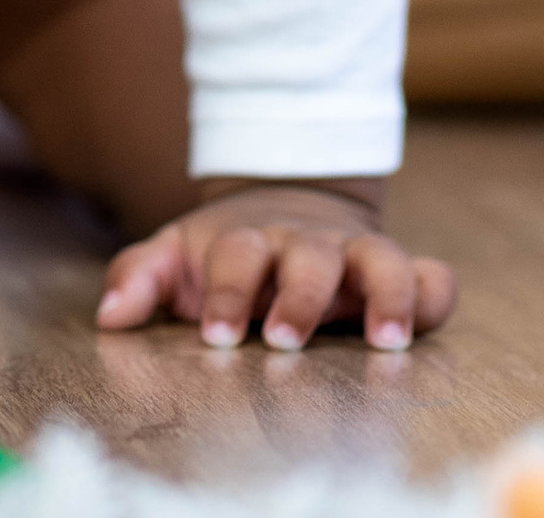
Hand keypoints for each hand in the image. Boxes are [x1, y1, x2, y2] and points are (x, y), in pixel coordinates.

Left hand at [94, 179, 456, 351]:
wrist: (288, 202)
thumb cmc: (226, 252)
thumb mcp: (175, 254)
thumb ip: (140, 276)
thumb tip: (110, 314)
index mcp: (250, 241)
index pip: (239, 257)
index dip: (229, 293)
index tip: (218, 337)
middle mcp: (307, 243)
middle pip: (310, 257)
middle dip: (301, 297)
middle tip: (285, 340)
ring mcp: (357, 255)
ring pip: (382, 259)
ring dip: (386, 294)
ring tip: (385, 340)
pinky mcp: (400, 271)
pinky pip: (433, 276)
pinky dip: (434, 295)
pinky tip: (423, 325)